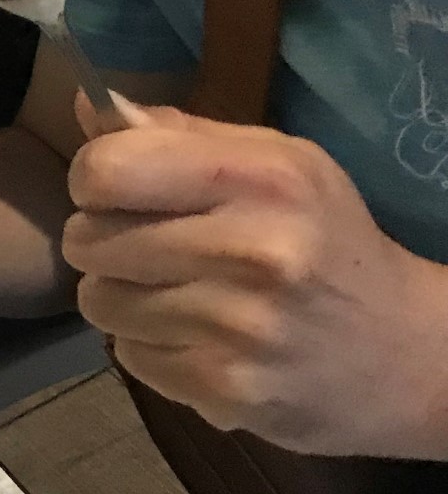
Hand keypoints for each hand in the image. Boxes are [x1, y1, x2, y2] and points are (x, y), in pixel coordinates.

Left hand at [66, 103, 447, 457]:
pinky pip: (128, 356)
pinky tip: (200, 338)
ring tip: (179, 295)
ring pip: (98, 300)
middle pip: (85, 238)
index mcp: (261, 178)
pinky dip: (150, 347)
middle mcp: (251, 250)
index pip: (106, 170)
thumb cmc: (325, 241)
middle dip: (103, 241)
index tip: (119, 193)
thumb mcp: (275, 163)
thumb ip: (178, 133)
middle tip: (152, 248)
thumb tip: (87, 104)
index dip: (95, 180)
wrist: (408, 353)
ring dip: (124, 297)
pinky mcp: (226, 388)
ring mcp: (238, 327)